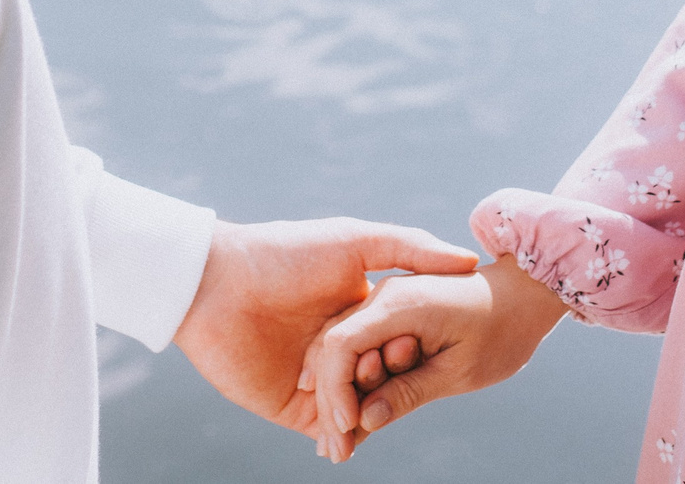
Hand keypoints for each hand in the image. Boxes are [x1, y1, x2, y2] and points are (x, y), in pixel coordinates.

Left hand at [171, 218, 478, 455]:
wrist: (216, 284)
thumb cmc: (285, 254)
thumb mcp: (356, 241)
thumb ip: (411, 247)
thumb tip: (468, 262)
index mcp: (358, 309)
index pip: (401, 341)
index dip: (418, 350)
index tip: (435, 351)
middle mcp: (340, 346)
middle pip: (384, 380)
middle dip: (398, 391)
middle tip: (410, 390)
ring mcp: (317, 379)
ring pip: (359, 409)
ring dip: (371, 419)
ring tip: (379, 421)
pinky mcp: (290, 406)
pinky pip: (327, 429)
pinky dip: (343, 438)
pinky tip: (355, 441)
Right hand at [301, 254, 568, 460]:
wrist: (523, 294)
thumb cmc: (500, 331)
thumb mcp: (459, 370)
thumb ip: (409, 392)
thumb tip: (366, 421)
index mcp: (400, 303)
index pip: (342, 345)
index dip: (335, 390)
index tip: (346, 430)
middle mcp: (384, 297)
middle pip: (333, 349)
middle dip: (331, 401)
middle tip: (335, 454)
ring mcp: (386, 303)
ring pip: (342, 350)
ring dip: (337, 395)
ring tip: (339, 445)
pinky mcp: (391, 315)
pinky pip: (360, 347)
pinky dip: (353, 382)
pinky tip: (353, 419)